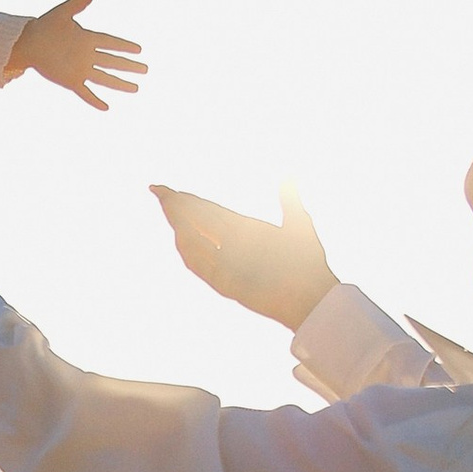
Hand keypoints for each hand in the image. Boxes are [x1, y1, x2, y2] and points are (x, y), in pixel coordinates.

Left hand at [13, 0, 145, 109]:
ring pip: (104, 78)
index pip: (111, 43)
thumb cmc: (44, 26)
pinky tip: (106, 108)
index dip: (124, 46)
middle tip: (145, 69)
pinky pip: (85, 92)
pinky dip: (95, 100)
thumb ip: (79, 3)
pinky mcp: (70, 80)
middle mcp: (86, 55)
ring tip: (135, 88)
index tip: (139, 49)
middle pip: (112, 62)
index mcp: (87, 39)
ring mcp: (80, 69)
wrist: (27, 43)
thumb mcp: (63, 12)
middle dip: (129, 66)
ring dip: (120, 84)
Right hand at [155, 182, 336, 330]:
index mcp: (242, 230)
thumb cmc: (308, 265)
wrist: (313, 296)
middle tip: (158, 190)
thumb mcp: (298, 224)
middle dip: (178, 207)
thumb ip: (288, 200)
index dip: (187, 200)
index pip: (207, 211)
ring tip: (168, 206)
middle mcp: (230, 247)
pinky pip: (204, 267)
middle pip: (197, 222)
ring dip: (181, 225)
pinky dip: (193, 254)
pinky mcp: (228, 284)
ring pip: (196, 243)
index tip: (166, 189)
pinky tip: (181, 238)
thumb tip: (289, 175)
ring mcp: (226, 266)